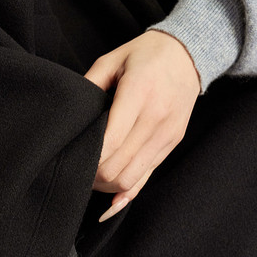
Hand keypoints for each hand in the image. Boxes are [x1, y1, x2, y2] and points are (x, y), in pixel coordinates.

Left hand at [83, 30, 200, 220]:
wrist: (187, 54)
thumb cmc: (144, 55)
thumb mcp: (111, 60)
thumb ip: (88, 84)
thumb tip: (68, 115)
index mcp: (139, 92)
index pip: (111, 141)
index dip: (89, 159)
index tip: (73, 160)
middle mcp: (156, 117)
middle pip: (118, 166)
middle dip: (93, 176)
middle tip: (76, 172)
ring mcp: (167, 134)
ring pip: (132, 178)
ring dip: (108, 186)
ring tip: (92, 179)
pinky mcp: (172, 143)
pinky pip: (147, 177)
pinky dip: (127, 192)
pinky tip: (110, 202)